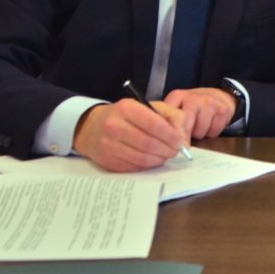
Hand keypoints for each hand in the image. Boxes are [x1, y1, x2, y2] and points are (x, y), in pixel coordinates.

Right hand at [72, 99, 187, 171]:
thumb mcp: (148, 106)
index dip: (171, 135)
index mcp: (126, 108)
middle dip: (168, 150)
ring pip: (143, 158)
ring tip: (166, 155)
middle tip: (176, 151)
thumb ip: (170, 115)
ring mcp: (109, 146)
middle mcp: (114, 126)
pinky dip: (148, 165)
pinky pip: (134, 167)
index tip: (180, 141)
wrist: (92, 127)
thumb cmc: (126, 115)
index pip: (155, 124)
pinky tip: (152, 159)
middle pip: (149, 144)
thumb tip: (182, 137)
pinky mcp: (108, 161)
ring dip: (160, 159)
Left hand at [163, 87, 236, 139]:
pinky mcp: (222, 109)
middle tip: (183, 146)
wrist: (219, 95)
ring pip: (199, 131)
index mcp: (177, 96)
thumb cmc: (194, 106)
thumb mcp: (178, 107)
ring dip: (199, 134)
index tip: (168, 143)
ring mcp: (209, 102)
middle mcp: (193, 97)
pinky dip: (212, 132)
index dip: (167, 132)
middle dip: (183, 138)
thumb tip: (158, 140)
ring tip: (199, 126)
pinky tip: (211, 124)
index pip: (168, 116)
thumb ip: (167, 120)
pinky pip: (213, 131)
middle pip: (184, 125)